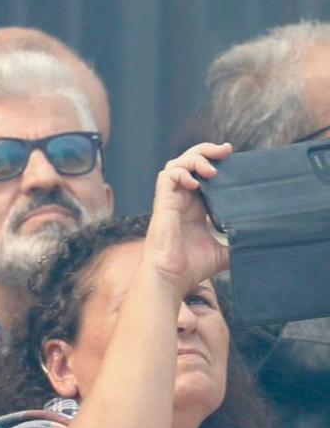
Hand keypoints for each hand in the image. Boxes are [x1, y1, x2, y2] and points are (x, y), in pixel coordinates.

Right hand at [146, 141, 232, 292]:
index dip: (215, 161)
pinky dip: (181, 173)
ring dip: (194, 159)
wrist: (172, 277)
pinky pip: (166, 177)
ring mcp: (171, 200)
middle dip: (206, 150)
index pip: (202, 174)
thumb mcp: (225, 252)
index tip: (232, 156)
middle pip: (188, 161)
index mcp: (195, 207)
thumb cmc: (192, 267)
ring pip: (176, 164)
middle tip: (226, 150)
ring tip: (211, 169)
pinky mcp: (162, 203)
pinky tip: (195, 184)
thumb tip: (264, 242)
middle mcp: (182, 199)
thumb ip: (239, 242)